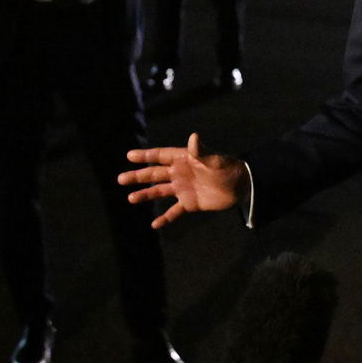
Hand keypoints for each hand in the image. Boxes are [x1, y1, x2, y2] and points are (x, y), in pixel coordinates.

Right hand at [119, 132, 246, 228]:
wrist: (241, 187)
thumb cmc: (228, 168)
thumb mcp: (215, 160)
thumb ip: (202, 151)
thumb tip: (194, 137)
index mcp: (184, 159)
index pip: (160, 156)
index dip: (145, 156)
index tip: (129, 156)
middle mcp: (180, 173)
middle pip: (154, 175)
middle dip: (138, 176)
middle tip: (120, 179)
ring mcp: (183, 189)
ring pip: (160, 192)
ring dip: (145, 195)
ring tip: (130, 199)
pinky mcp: (190, 204)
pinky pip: (174, 212)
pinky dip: (165, 218)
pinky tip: (154, 225)